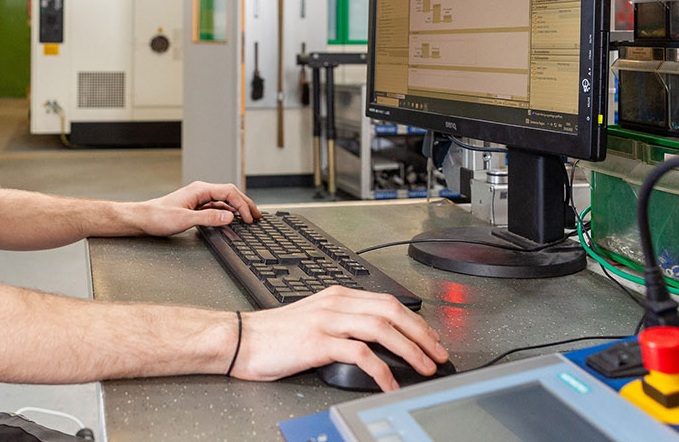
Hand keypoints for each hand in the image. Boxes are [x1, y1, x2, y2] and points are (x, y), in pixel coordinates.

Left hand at [125, 181, 261, 236]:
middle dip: (245, 204)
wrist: (142, 219)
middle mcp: (201, 191)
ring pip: (224, 200)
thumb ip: (209, 218)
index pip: (229, 192)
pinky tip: (231, 219)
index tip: (250, 218)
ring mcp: (198, 199)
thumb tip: (230, 217)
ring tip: (249, 218)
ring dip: (237, 208)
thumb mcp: (185, 219)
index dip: (243, 204)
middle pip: (230, 193)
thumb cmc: (158, 217)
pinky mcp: (195, 207)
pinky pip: (216, 207)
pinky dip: (227, 212)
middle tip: (257, 216)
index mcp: (200, 190)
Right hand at [229, 286, 448, 391]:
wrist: (239, 339)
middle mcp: (335, 304)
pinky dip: (382, 369)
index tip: (431, 338)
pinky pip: (360, 353)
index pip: (388, 302)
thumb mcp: (315, 320)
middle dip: (422, 334)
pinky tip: (390, 382)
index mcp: (337, 296)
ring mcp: (327, 321)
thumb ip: (343, 323)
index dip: (415, 320)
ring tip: (425, 367)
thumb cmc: (274, 335)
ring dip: (410, 349)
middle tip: (439, 353)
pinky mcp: (318, 342)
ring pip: (382, 328)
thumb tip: (377, 342)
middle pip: (392, 312)